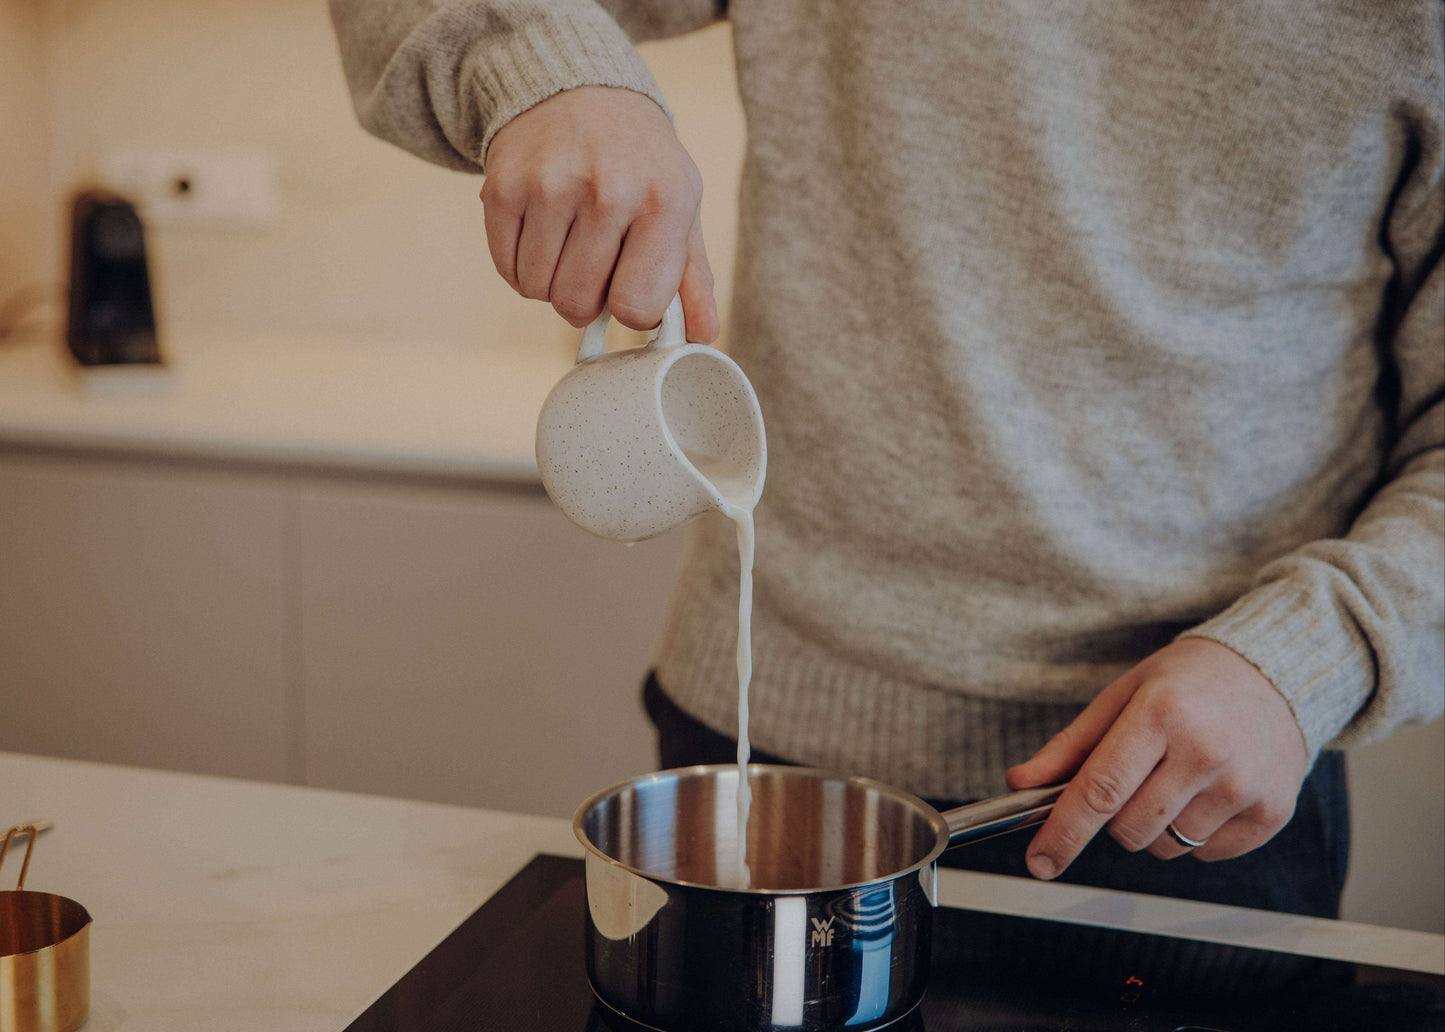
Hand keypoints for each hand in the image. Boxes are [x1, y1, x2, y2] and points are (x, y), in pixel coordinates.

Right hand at [481, 86, 718, 339]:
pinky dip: (522, 268)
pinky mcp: (504, 186)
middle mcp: (607, 190)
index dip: (632, 311)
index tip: (630, 289)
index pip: (637, 306)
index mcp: (663, 201)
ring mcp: (550, 186)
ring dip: (552, 284)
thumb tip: (703, 338)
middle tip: (596, 266)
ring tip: (570, 246)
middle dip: (586, 301)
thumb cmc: (640, 163)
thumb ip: (691, 279)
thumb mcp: (681, 208)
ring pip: (539, 291)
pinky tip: (543, 236)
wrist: (581, 89)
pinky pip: (508, 269)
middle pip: (578, 304)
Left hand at [1007, 638, 1308, 878]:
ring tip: (1176, 779)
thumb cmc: (1189, 683)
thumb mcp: (1122, 696)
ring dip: (1155, 828)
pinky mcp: (1272, 813)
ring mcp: (1244, 784)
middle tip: (1134, 779)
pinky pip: (1207, 855)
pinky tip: (1207, 792)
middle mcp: (1206, 750)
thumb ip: (1070, 746)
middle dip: (1114, 819)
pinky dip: (1195, 835)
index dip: (1064, 832)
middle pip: (1129, 829)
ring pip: (1166, 848)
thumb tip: (1021, 783)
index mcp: (1161, 712)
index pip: (1100, 789)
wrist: (1274, 672)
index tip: (1041, 861)